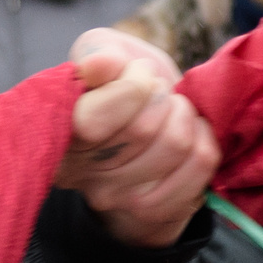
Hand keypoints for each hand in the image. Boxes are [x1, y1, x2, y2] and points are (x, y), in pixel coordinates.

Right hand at [55, 29, 219, 248]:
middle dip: (160, 94)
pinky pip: (202, 163)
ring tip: (172, 109)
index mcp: (57, 135)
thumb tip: (100, 63)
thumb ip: (96, 52)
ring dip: (184, 113)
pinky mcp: (160, 210)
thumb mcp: (101, 52)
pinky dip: (205, 135)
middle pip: (142, 130)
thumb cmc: (118, 81)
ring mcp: (121, 199)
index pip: (93, 121)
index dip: (130, 86)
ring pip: (176, 144)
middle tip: (155, 90)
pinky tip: (191, 130)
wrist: (145, 120)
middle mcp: (82, 176)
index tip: (137, 72)